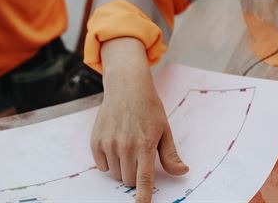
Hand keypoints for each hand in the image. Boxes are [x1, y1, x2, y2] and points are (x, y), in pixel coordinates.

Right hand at [90, 38, 187, 202]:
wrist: (126, 87)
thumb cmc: (148, 108)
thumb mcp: (164, 129)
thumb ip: (170, 155)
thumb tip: (181, 171)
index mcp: (145, 144)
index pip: (144, 179)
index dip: (143, 197)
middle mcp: (125, 146)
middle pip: (128, 180)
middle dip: (135, 175)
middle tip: (139, 155)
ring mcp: (109, 143)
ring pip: (115, 174)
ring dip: (122, 168)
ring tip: (128, 146)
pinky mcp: (96, 141)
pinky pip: (101, 166)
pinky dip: (108, 162)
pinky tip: (115, 144)